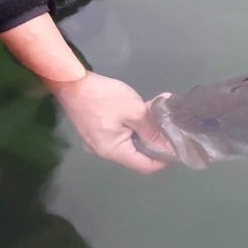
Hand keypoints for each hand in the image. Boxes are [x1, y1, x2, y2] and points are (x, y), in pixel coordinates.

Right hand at [49, 72, 171, 173]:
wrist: (70, 81)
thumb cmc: (103, 97)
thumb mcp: (133, 111)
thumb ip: (152, 129)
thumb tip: (167, 145)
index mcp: (112, 151)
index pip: (144, 166)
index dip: (163, 160)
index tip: (178, 148)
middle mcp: (103, 151)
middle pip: (136, 155)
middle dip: (155, 142)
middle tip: (170, 128)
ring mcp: (96, 141)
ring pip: (128, 143)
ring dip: (145, 131)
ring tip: (159, 114)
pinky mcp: (94, 130)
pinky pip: (118, 134)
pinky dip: (133, 126)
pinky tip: (143, 111)